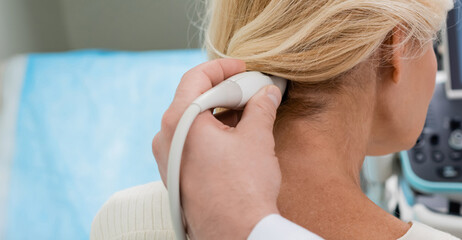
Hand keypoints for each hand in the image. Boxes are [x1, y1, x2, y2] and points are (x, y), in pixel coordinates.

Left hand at [151, 59, 283, 239]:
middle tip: (251, 88)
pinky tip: (237, 135)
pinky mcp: (176, 176)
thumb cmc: (243, 187)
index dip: (223, 67)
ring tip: (249, 111)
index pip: (196, 77)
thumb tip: (267, 92)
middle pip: (192, 98)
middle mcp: (165, 137)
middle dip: (224, 90)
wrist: (236, 232)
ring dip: (220, 112)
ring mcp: (167, 159)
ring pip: (192, 122)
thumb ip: (261, 107)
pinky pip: (192, 142)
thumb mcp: (257, 137)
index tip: (244, 67)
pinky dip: (213, 132)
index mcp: (179, 120)